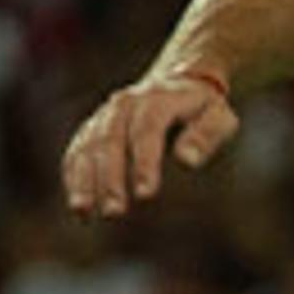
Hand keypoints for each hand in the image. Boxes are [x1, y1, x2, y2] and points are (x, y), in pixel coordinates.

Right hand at [60, 67, 236, 218]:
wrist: (178, 81)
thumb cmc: (203, 109)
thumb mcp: (219, 117)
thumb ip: (206, 136)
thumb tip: (187, 160)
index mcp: (158, 99)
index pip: (147, 130)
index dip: (145, 163)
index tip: (145, 194)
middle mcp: (124, 104)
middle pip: (111, 140)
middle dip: (110, 178)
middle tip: (115, 212)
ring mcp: (105, 115)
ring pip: (87, 146)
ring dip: (84, 180)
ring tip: (84, 212)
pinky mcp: (93, 128)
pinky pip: (77, 151)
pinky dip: (74, 176)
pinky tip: (80, 206)